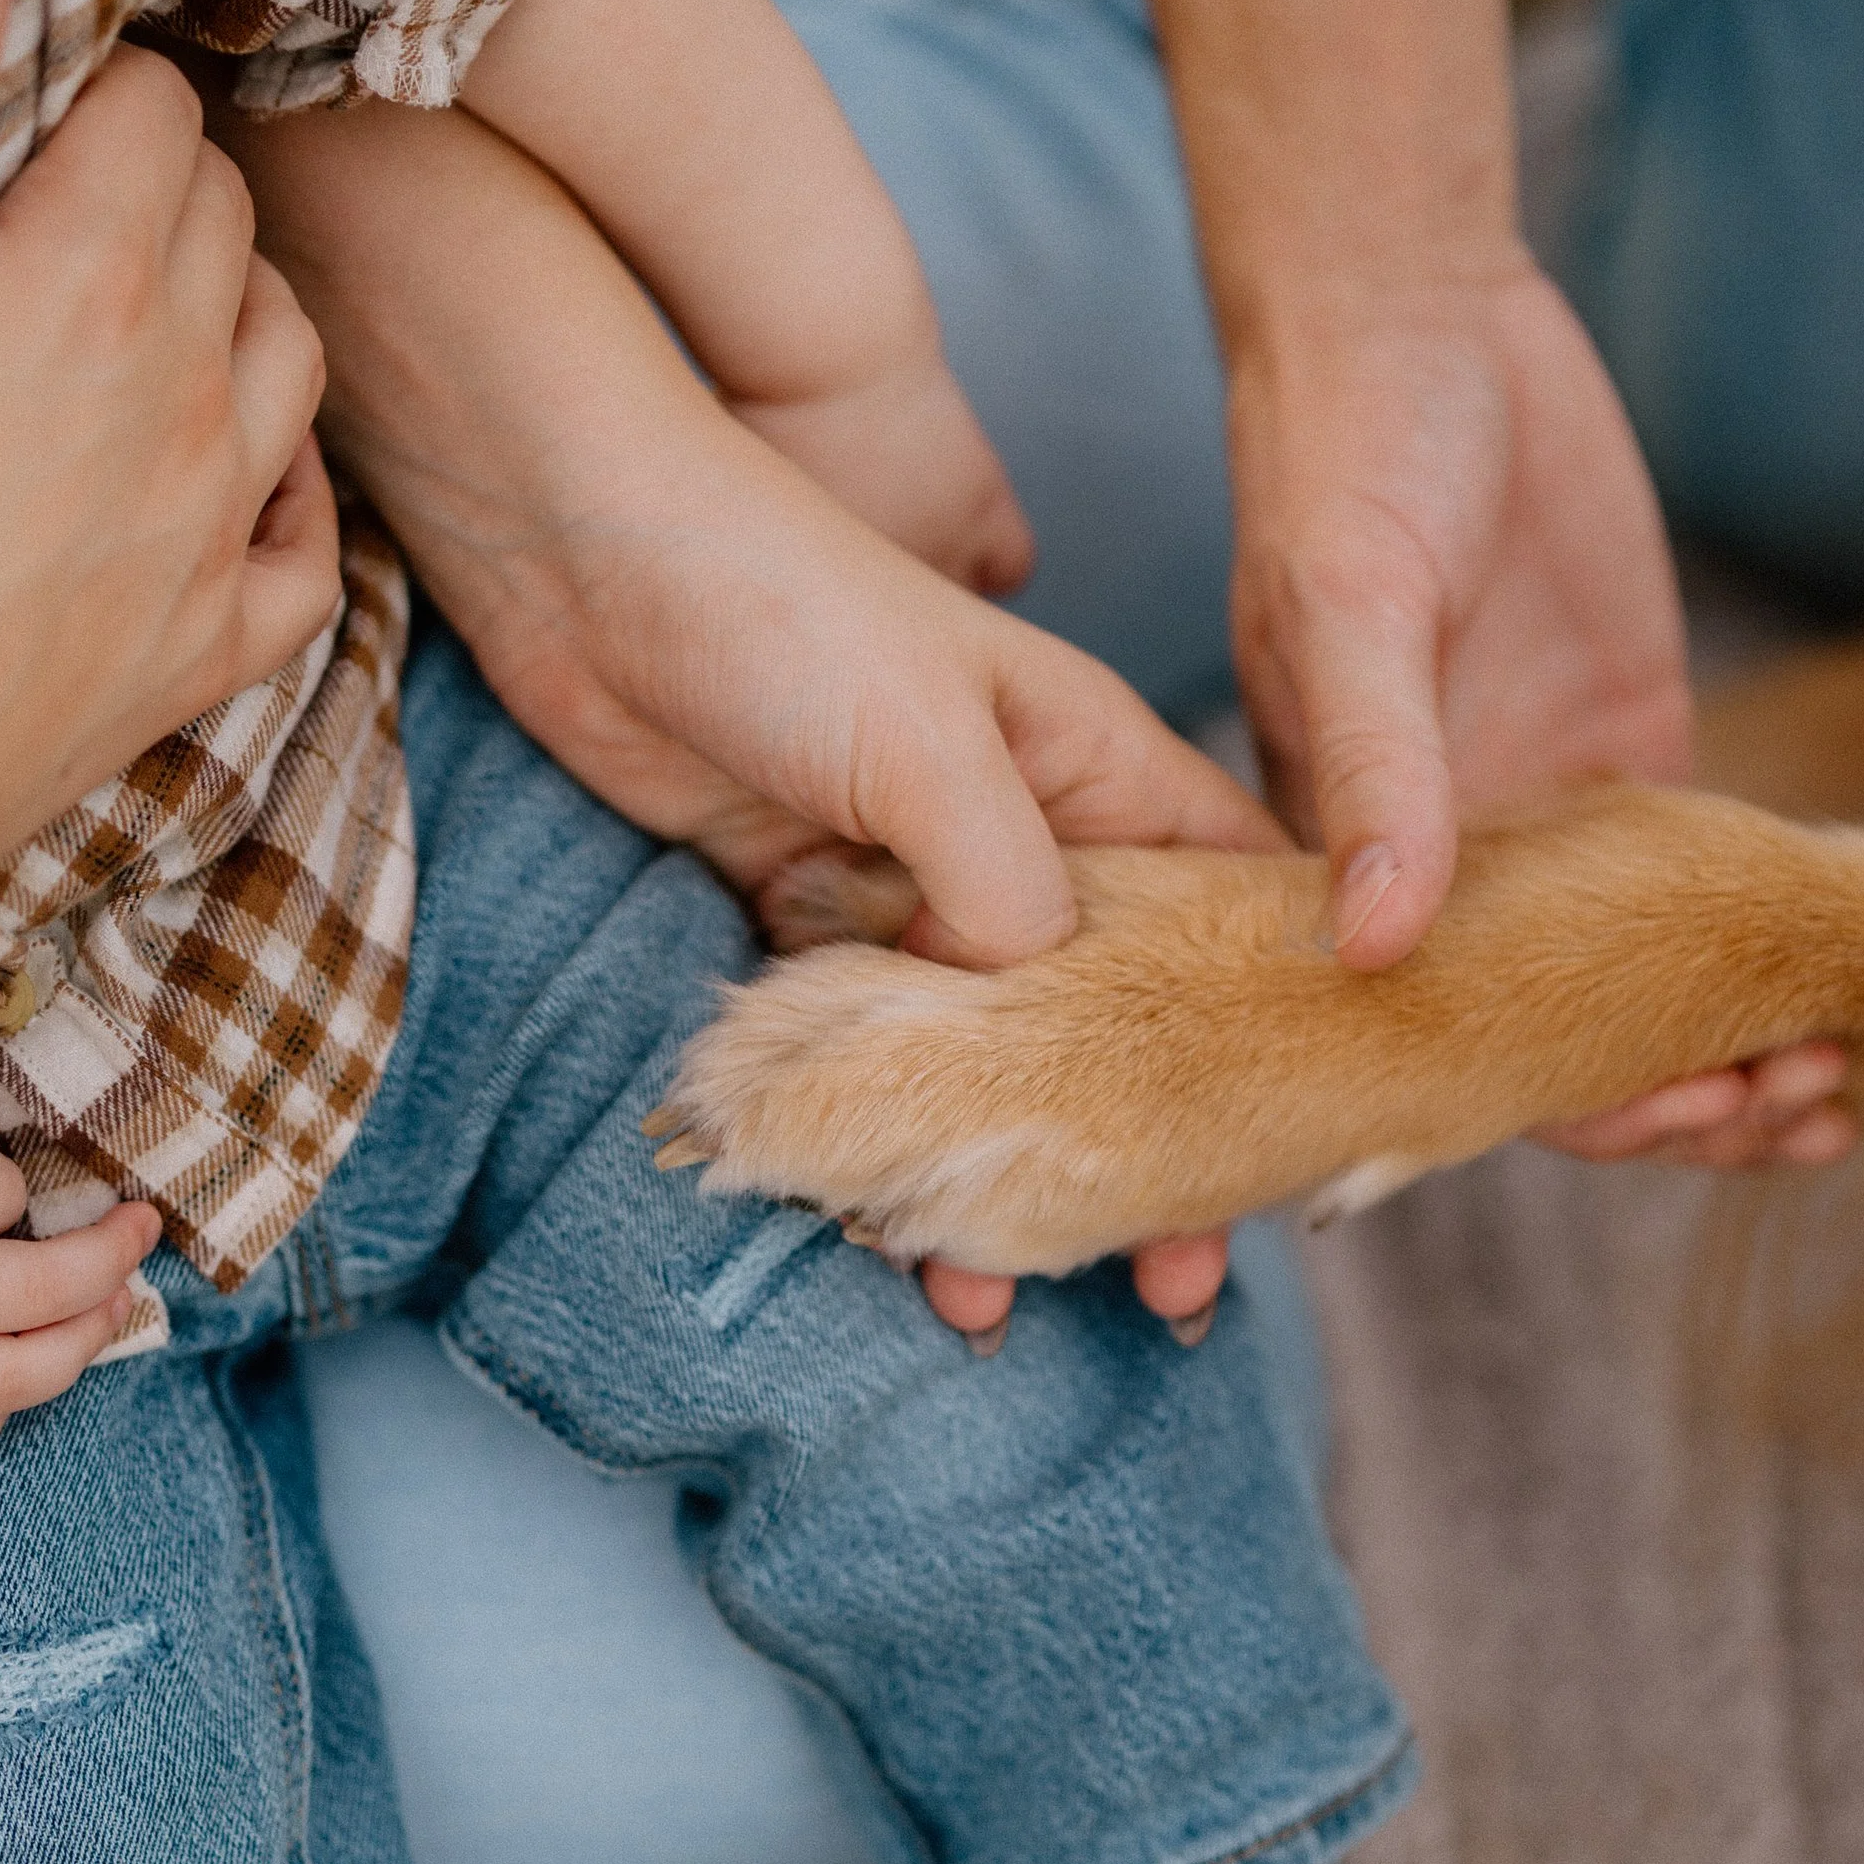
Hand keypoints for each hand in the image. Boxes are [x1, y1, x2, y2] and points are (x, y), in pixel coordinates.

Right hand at [0, 0, 337, 838]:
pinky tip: (235, 472)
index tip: (30, 103)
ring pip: (291, 362)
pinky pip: (308, 551)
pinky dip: (286, 493)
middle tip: (64, 191)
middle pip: (230, 221)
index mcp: (99, 277)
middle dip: (164, 180)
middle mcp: (195, 396)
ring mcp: (214, 534)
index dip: (93, 85)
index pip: (159, 109)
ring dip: (239, 308)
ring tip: (150, 301)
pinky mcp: (206, 656)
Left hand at [244, 95, 1274, 1331]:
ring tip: (995, 1306)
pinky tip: (876, 1239)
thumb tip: (1045, 1026)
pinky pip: (862, 1060)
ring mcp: (905, 884)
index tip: (1288, 1155)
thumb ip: (1008, 885)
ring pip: (983, 1062)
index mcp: (1089, 768)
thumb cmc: (774, 600)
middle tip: (1169, 1289)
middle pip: (1112, 1017)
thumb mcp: (929, 740)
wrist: (574, 557)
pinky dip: (875, 1148)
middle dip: (1137, 1152)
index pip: (1231, 903)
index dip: (1274, 1030)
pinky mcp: (799, 922)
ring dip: (993, 1179)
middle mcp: (1015, 833)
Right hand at [1230, 256, 1848, 1177]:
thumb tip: (1375, 943)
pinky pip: (1695, 893)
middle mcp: (1440, 863)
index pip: (1433, 1033)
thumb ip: (1375, 773)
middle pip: (1550, 1038)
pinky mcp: (1622, 752)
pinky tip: (1839, 1011)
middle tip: (1775, 1109)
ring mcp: (1539, 815)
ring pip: (1634, 986)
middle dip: (1661, 1104)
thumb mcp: (1348, 610)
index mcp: (1336, 859)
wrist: (1418, 315)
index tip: (1656, 1124)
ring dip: (1723, 1055)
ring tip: (1826, 1090)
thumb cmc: (1340, 456)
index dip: (1545, 1104)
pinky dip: (1762, 961)